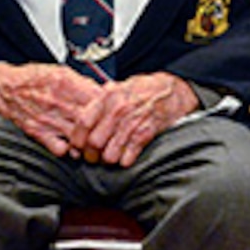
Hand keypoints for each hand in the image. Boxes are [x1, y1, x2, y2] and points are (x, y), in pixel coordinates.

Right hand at [0, 61, 105, 155]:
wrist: (5, 89)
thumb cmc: (32, 79)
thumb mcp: (60, 71)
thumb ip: (82, 83)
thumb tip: (102, 91)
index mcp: (66, 84)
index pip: (98, 99)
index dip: (110, 107)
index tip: (114, 112)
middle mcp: (59, 102)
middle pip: (92, 121)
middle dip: (104, 129)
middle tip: (110, 134)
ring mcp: (50, 120)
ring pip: (80, 139)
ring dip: (90, 144)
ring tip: (95, 145)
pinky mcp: (39, 133)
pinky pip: (61, 149)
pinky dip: (70, 152)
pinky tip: (74, 148)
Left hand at [69, 72, 198, 166]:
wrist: (172, 91)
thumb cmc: (143, 90)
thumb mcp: (118, 87)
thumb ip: (99, 101)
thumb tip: (80, 118)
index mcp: (108, 97)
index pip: (83, 122)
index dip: (77, 139)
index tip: (77, 147)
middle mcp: (119, 109)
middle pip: (94, 142)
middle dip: (91, 154)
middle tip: (92, 156)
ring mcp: (133, 122)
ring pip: (110, 154)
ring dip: (108, 160)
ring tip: (109, 157)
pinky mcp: (146, 134)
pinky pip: (128, 157)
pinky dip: (124, 161)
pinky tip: (125, 157)